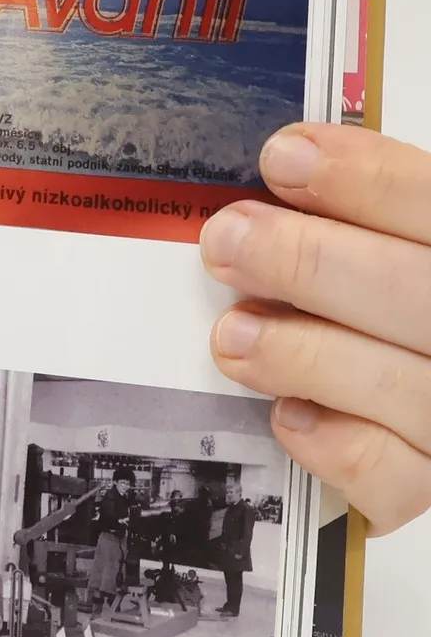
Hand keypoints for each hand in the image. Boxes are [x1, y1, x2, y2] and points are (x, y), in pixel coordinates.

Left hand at [202, 123, 430, 534]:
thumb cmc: (393, 310)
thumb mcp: (393, 250)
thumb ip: (365, 221)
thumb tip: (282, 168)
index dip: (368, 180)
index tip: (283, 158)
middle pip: (418, 294)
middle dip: (311, 261)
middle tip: (225, 240)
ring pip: (402, 388)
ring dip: (303, 354)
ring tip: (231, 334)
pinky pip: (394, 478)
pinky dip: (335, 445)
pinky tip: (287, 415)